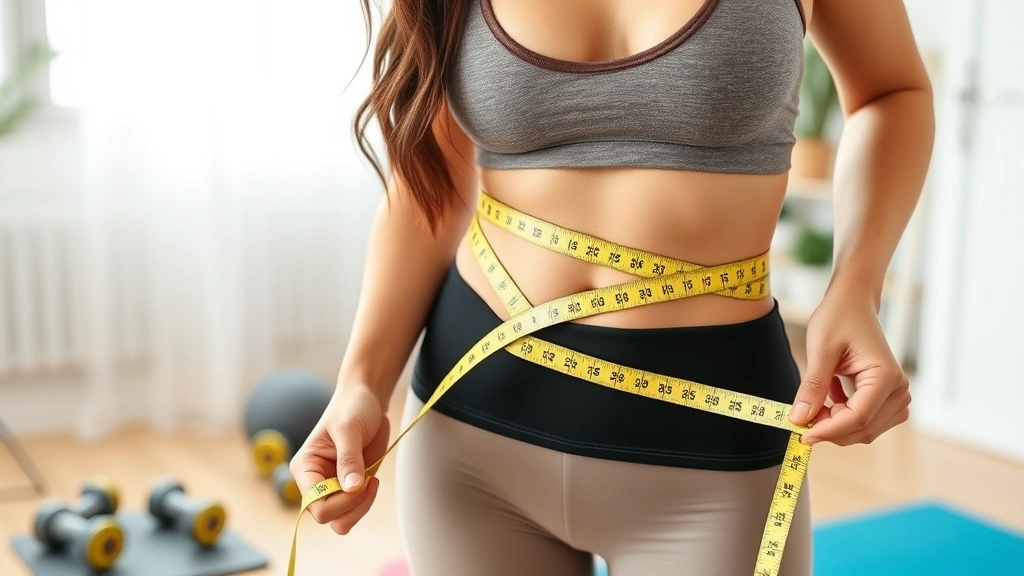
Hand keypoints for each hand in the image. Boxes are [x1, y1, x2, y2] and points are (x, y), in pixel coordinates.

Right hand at [289, 384, 389, 533]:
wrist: (367, 400)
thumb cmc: (352, 408)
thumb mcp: (349, 428)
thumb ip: (349, 459)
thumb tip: (351, 488)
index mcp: (305, 468)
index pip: (314, 504)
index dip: (340, 502)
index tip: (361, 481)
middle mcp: (315, 482)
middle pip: (328, 518)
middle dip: (352, 505)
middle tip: (369, 481)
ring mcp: (333, 487)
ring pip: (342, 521)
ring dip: (360, 507)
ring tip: (371, 481)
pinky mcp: (350, 488)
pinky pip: (355, 510)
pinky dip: (366, 502)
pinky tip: (372, 480)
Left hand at [788, 286, 910, 444]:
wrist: (852, 304)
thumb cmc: (838, 319)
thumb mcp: (820, 350)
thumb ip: (812, 386)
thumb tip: (799, 419)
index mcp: (886, 376)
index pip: (859, 418)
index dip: (829, 430)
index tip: (802, 433)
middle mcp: (898, 390)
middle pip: (863, 429)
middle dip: (831, 429)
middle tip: (801, 419)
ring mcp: (896, 396)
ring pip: (864, 430)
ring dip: (836, 425)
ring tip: (816, 402)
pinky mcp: (887, 398)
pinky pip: (864, 421)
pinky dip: (842, 416)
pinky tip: (830, 396)